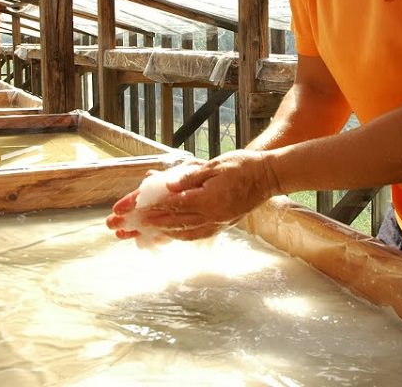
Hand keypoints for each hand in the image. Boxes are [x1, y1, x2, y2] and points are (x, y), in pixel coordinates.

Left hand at [107, 150, 280, 241]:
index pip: (173, 206)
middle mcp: (212, 216)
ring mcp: (219, 222)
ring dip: (164, 233)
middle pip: (175, 223)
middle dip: (151, 225)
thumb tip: (167, 185)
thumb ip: (189, 178)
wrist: (269, 176)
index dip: (152, 210)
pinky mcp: (224, 224)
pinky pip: (198, 234)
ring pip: (185, 232)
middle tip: (131, 227)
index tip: (135, 213)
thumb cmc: (243, 165)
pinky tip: (172, 234)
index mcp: (208, 200)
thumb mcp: (213, 165)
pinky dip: (182, 235)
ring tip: (145, 233)